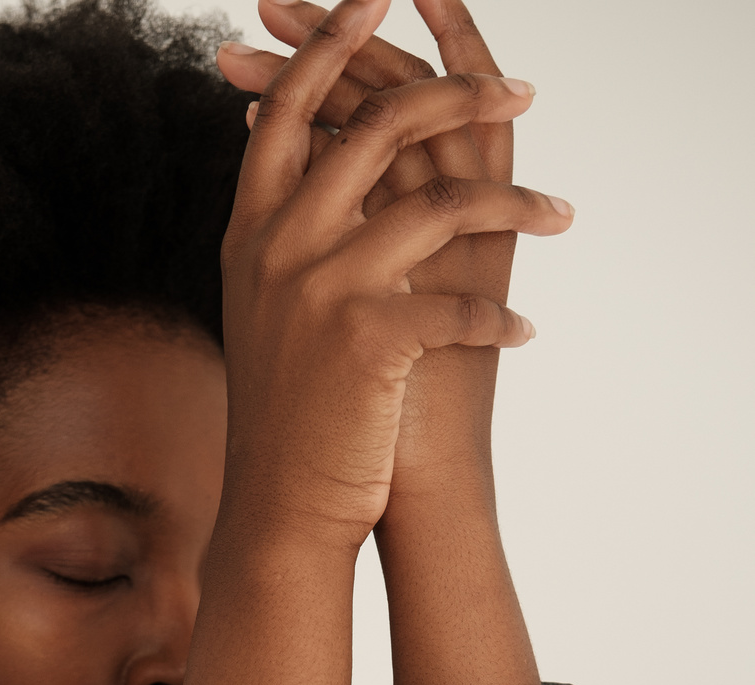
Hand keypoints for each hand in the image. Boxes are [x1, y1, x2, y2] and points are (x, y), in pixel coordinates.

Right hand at [213, 0, 569, 547]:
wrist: (280, 512)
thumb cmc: (291, 419)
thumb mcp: (275, 313)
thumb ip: (297, 236)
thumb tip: (341, 168)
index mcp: (252, 233)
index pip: (293, 108)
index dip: (336, 44)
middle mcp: (279, 247)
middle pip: (377, 126)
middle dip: (458, 93)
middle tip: (521, 89)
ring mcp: (319, 288)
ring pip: (437, 202)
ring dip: (514, 205)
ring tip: (558, 216)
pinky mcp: (364, 339)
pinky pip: (454, 303)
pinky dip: (497, 322)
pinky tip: (522, 337)